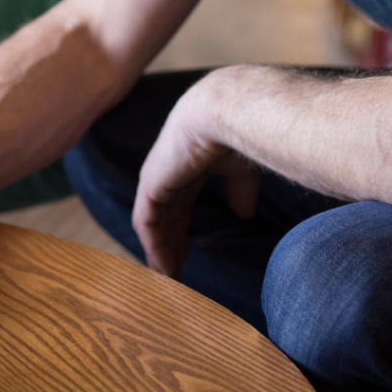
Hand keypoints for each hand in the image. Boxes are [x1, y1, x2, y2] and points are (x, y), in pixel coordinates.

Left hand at [132, 70, 260, 277]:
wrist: (226, 111)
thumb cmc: (239, 131)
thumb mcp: (240, 167)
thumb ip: (239, 190)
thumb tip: (243, 213)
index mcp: (187, 164)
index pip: (179, 203)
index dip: (182, 230)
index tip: (186, 254)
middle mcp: (168, 171)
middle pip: (164, 216)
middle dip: (169, 245)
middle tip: (174, 276)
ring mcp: (156, 177)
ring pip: (154, 223)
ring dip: (161, 252)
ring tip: (168, 280)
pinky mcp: (151, 184)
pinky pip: (147, 223)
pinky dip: (154, 247)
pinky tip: (165, 269)